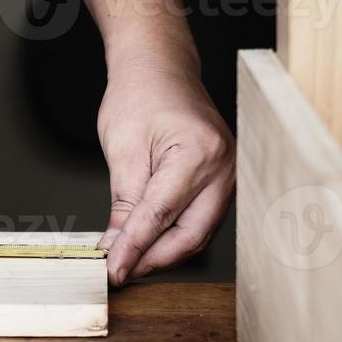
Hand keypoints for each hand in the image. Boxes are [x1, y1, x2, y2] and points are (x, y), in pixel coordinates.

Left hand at [96, 59, 234, 285]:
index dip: (134, 250)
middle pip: (191, 235)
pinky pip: (202, 220)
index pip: (161, 216)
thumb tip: (116, 248)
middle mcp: (223, 167)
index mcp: (198, 153)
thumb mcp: (122, 149)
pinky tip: (150, 243)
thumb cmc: (140, 95)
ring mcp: (230, 175)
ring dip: (165, 253)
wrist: (160, 68)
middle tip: (120, 273)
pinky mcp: (224, 181)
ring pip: (199, 233)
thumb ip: (123, 205)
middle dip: (154, 260)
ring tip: (130, 261)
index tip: (112, 272)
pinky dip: (175, 236)